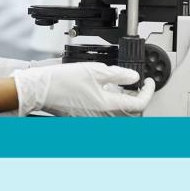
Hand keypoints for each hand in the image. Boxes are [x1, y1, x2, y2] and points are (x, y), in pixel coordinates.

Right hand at [12, 62, 155, 116]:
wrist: (40, 90)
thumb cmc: (62, 81)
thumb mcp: (95, 70)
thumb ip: (118, 75)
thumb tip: (133, 78)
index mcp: (108, 106)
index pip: (138, 104)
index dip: (148, 92)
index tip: (149, 82)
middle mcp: (103, 117)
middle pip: (130, 114)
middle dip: (138, 99)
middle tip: (138, 85)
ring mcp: (93, 120)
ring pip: (118, 115)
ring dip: (125, 103)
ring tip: (121, 87)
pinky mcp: (85, 119)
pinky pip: (105, 115)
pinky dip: (111, 105)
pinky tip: (105, 92)